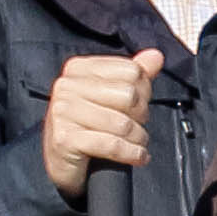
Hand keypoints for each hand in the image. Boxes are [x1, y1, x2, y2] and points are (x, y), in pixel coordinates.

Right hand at [39, 51, 163, 201]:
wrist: (60, 160)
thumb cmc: (87, 125)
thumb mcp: (110, 95)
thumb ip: (133, 74)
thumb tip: (156, 55)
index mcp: (78, 69)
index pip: (131, 71)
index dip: (144, 92)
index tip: (138, 106)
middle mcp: (67, 86)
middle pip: (129, 95)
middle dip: (141, 115)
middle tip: (137, 127)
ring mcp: (63, 112)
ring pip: (122, 123)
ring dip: (138, 138)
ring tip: (138, 143)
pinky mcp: (65, 139)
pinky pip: (112, 144)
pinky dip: (132, 153)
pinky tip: (138, 156)